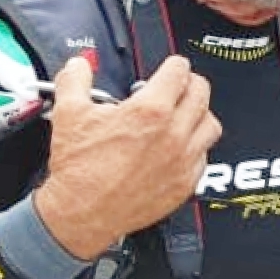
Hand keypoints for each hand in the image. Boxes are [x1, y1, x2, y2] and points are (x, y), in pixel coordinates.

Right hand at [34, 56, 221, 259]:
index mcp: (150, 111)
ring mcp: (184, 159)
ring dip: (199, 114)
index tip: (170, 67)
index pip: (179, 71)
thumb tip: (79, 65)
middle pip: (201, 93)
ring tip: (184, 114)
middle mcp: (174, 133)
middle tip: (178, 86)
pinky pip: (204, 156)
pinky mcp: (186, 182)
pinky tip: (180, 146)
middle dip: (189, 84)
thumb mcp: (69, 114)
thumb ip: (75, 80)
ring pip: (210, 124)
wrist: (82, 213)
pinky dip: (196, 146)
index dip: (173, 65)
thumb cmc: (79, 170)